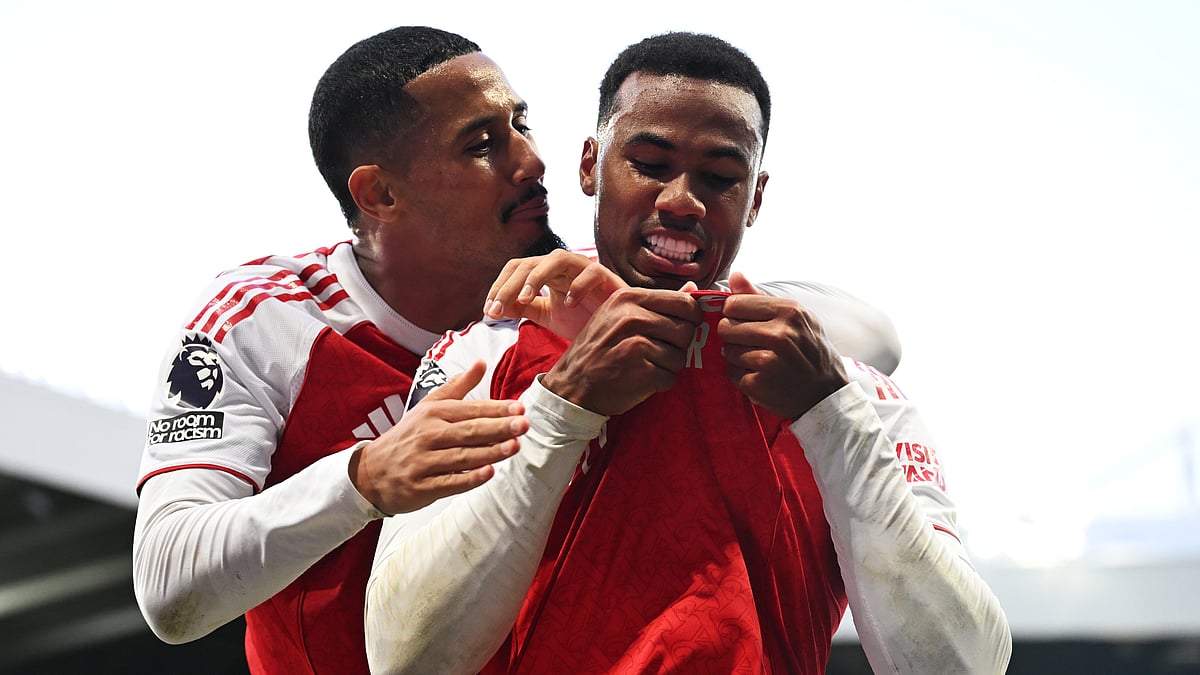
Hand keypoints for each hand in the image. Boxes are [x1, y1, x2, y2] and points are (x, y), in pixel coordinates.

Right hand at [350, 361, 529, 514]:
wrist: (371, 472)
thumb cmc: (408, 436)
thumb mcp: (428, 407)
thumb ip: (458, 387)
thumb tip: (482, 362)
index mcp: (432, 414)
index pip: (469, 409)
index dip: (496, 409)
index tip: (520, 408)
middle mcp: (427, 435)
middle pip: (468, 431)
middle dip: (498, 428)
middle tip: (523, 425)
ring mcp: (423, 462)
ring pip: (462, 457)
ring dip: (490, 452)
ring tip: (514, 446)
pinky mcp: (420, 487)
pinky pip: (448, 483)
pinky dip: (469, 479)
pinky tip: (489, 473)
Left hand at [483, 249, 627, 339]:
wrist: (617, 330)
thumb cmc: (584, 319)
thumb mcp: (547, 315)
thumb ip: (523, 308)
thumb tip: (494, 307)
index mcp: (547, 273)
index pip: (517, 269)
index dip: (499, 287)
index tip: (488, 312)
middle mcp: (563, 266)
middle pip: (530, 263)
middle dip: (509, 287)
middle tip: (496, 311)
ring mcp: (584, 268)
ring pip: (557, 258)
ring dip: (537, 277)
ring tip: (526, 299)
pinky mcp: (607, 277)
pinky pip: (591, 272)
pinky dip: (578, 286)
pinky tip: (569, 304)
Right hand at [543, 287, 702, 415]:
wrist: (571, 386)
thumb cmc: (598, 350)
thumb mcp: (618, 315)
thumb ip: (656, 302)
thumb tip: (693, 288)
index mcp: (629, 298)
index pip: (684, 303)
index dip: (690, 320)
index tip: (677, 330)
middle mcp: (632, 317)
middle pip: (686, 330)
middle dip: (678, 346)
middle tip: (656, 353)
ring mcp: (636, 344)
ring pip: (680, 356)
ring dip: (668, 367)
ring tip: (645, 366)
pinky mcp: (640, 371)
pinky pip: (670, 378)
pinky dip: (660, 384)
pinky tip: (641, 381)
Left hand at [719, 275, 848, 419]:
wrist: (827, 393)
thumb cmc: (809, 351)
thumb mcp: (795, 318)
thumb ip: (760, 297)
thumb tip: (734, 275)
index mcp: (789, 311)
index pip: (734, 304)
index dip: (735, 315)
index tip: (746, 323)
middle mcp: (779, 334)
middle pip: (725, 327)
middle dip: (733, 337)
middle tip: (752, 345)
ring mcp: (768, 360)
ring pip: (726, 351)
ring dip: (737, 358)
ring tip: (759, 361)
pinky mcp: (759, 383)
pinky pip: (732, 374)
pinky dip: (742, 377)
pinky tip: (761, 377)